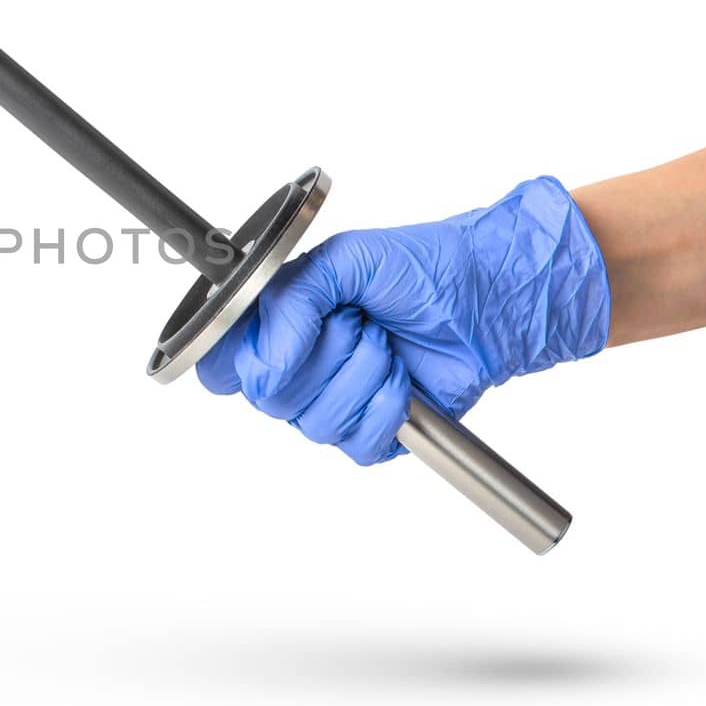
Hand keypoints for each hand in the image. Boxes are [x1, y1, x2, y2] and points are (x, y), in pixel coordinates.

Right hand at [196, 177, 610, 464]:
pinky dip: (386, 408)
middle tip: (357, 322)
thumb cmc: (420, 269)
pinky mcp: (371, 433)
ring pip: (313, 423)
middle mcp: (296, 368)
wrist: (486, 298)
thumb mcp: (344, 260)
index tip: (278, 342)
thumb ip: (291, 300)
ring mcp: (332, 402)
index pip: (219, 366)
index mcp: (276, 324)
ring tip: (386, 345)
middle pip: (269, 398)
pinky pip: (356, 445)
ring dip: (361, 377)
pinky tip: (404, 379)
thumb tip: (266, 358)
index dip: (240, 363)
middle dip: (323, 355)